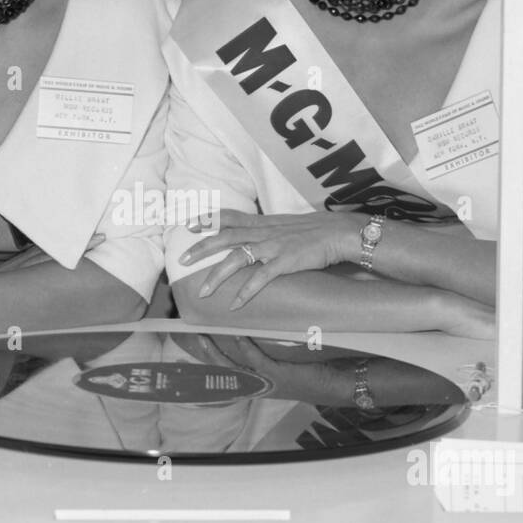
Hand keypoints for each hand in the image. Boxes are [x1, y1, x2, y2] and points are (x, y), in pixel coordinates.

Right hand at [173, 332, 358, 404]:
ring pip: (232, 366)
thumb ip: (266, 347)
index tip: (187, 338)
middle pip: (219, 368)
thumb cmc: (310, 370)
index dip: (203, 354)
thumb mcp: (283, 360)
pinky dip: (246, 349)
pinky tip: (239, 337)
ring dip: (216, 351)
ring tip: (203, 335)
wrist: (334, 385)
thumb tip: (253, 324)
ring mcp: (265, 381)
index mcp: (254, 379)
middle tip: (187, 335)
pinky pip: (257, 362)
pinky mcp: (278, 376)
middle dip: (201, 352)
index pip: (222, 367)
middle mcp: (255, 383)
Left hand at [178, 209, 359, 308]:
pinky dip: (246, 292)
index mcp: (262, 223)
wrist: (338, 232)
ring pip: (237, 259)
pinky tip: (235, 306)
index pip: (229, 217)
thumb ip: (266, 231)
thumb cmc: (314, 231)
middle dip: (202, 248)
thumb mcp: (284, 226)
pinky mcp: (285, 262)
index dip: (208, 219)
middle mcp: (263, 232)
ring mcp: (273, 246)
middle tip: (183, 259)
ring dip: (217, 276)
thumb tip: (251, 240)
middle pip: (225, 237)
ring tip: (203, 292)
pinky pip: (261, 279)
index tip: (189, 225)